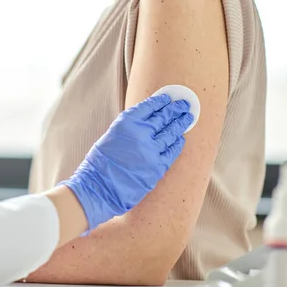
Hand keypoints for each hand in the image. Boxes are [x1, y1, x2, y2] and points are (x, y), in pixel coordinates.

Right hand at [60, 94, 192, 231]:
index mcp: (126, 123)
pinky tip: (180, 139)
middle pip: (163, 117)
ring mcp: (151, 150)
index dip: (160, 101)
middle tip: (184, 105)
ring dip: (180, 124)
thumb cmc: (100, 163)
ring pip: (171, 133)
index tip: (167, 99)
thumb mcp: (111, 136)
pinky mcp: (158, 167)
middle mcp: (140, 133)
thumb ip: (129, 128)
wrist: (99, 187)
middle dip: (175, 110)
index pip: (148, 106)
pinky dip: (177, 144)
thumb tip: (146, 121)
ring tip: (187, 118)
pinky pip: (172, 151)